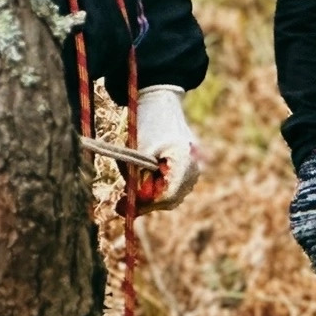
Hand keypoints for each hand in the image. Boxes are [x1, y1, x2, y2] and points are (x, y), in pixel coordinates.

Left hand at [132, 85, 200, 208]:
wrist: (160, 105)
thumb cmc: (147, 126)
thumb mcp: (137, 154)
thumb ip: (138, 182)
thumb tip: (133, 209)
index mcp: (183, 161)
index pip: (167, 196)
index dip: (145, 205)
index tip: (123, 207)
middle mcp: (194, 167)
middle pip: (170, 199)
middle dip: (146, 202)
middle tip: (121, 202)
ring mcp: (194, 168)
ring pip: (172, 195)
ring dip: (150, 195)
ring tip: (130, 187)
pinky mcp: (189, 169)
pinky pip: (173, 188)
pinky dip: (156, 188)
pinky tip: (142, 180)